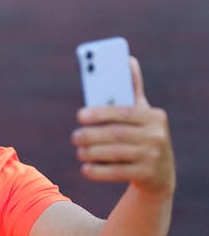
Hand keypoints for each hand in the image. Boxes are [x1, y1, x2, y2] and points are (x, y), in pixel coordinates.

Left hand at [71, 57, 175, 196]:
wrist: (160, 175)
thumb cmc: (143, 136)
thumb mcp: (142, 115)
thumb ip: (132, 91)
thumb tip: (128, 60)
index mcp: (153, 116)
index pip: (123, 112)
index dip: (99, 113)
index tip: (80, 115)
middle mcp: (156, 135)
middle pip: (117, 134)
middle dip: (92, 136)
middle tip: (74, 137)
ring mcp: (153, 156)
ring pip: (116, 153)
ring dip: (92, 153)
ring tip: (79, 152)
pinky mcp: (147, 175)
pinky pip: (117, 172)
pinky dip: (99, 171)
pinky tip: (85, 169)